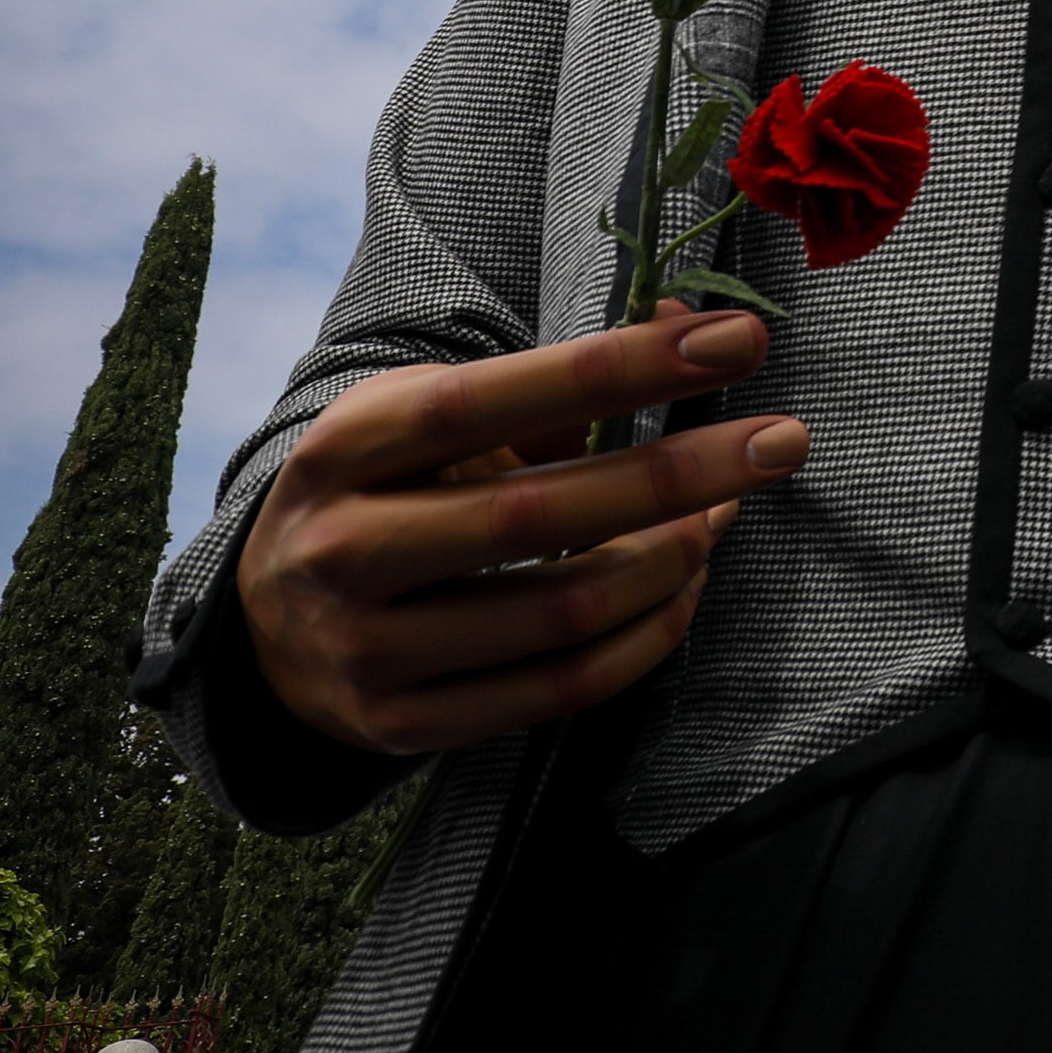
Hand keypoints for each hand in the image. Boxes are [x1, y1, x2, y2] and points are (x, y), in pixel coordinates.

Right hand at [233, 305, 805, 755]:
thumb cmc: (386, 493)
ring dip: (674, 561)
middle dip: (683, 473)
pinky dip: (648, 635)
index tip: (736, 340)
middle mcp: (342, 548)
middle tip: (786, 441)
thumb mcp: (428, 420)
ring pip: (564, 611)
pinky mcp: (402, 725)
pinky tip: (685, 589)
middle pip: (539, 514)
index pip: (495, 398)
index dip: (621, 369)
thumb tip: (699, 327)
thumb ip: (555, 386)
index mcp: (347, 449)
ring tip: (724, 518)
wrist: (265, 629)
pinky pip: (562, 688)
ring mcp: (366, 649)